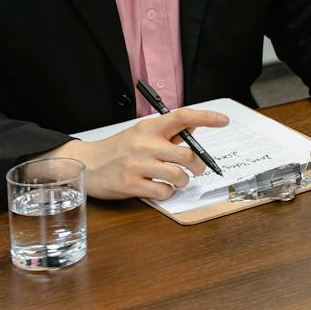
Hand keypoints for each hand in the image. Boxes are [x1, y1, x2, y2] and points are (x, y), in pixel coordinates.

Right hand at [45, 107, 230, 200]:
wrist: (86, 162)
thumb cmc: (118, 148)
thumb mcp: (141, 133)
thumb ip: (167, 133)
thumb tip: (195, 128)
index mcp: (150, 127)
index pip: (183, 117)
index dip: (206, 117)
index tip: (224, 121)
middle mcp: (145, 143)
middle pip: (187, 155)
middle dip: (198, 166)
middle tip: (198, 170)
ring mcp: (137, 165)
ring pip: (178, 176)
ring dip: (182, 181)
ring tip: (176, 181)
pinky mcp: (130, 185)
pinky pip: (163, 192)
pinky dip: (167, 193)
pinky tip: (159, 188)